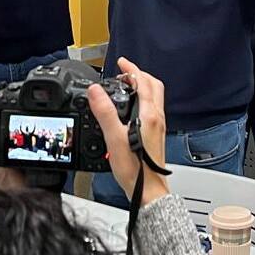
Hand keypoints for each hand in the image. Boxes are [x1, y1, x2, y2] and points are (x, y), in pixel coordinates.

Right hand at [89, 57, 167, 204]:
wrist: (148, 191)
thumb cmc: (136, 170)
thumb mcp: (114, 138)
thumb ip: (105, 112)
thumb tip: (96, 91)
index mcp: (149, 115)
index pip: (143, 82)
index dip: (132, 69)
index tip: (121, 62)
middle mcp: (157, 118)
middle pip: (153, 86)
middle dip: (139, 74)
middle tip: (124, 71)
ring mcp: (159, 127)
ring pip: (154, 98)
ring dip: (142, 87)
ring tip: (126, 86)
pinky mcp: (156, 135)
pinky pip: (151, 109)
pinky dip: (142, 101)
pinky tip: (130, 109)